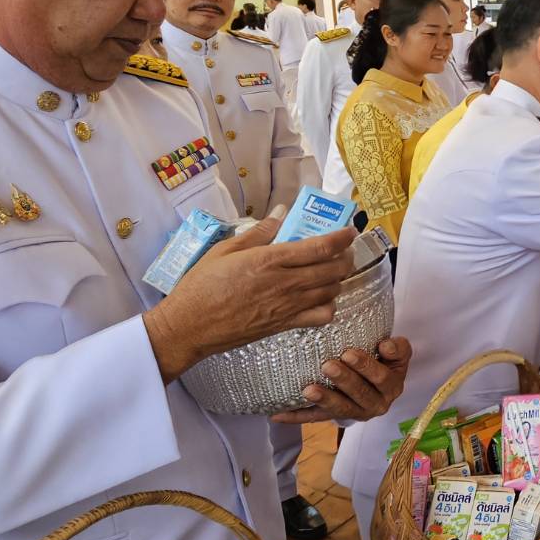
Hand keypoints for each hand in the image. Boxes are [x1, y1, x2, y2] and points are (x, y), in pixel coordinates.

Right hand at [144, 207, 356, 380]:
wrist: (189, 326)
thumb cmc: (202, 286)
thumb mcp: (225, 249)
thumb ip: (259, 231)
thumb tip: (282, 213)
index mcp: (270, 260)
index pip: (321, 247)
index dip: (342, 237)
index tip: (350, 230)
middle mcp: (285, 283)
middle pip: (335, 269)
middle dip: (346, 256)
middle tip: (343, 249)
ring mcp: (287, 306)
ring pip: (332, 290)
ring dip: (339, 278)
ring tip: (332, 269)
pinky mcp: (284, 325)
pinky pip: (321, 316)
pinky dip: (329, 305)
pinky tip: (320, 297)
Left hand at [272, 338, 411, 422]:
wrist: (377, 381)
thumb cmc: (384, 360)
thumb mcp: (397, 353)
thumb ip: (397, 348)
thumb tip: (385, 345)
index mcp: (392, 386)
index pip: (381, 378)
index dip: (366, 366)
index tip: (349, 353)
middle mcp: (376, 404)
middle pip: (360, 394)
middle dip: (344, 380)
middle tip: (327, 366)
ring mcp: (355, 413)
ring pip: (340, 409)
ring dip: (324, 399)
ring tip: (309, 389)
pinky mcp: (334, 418)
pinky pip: (315, 418)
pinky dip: (296, 417)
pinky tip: (278, 415)